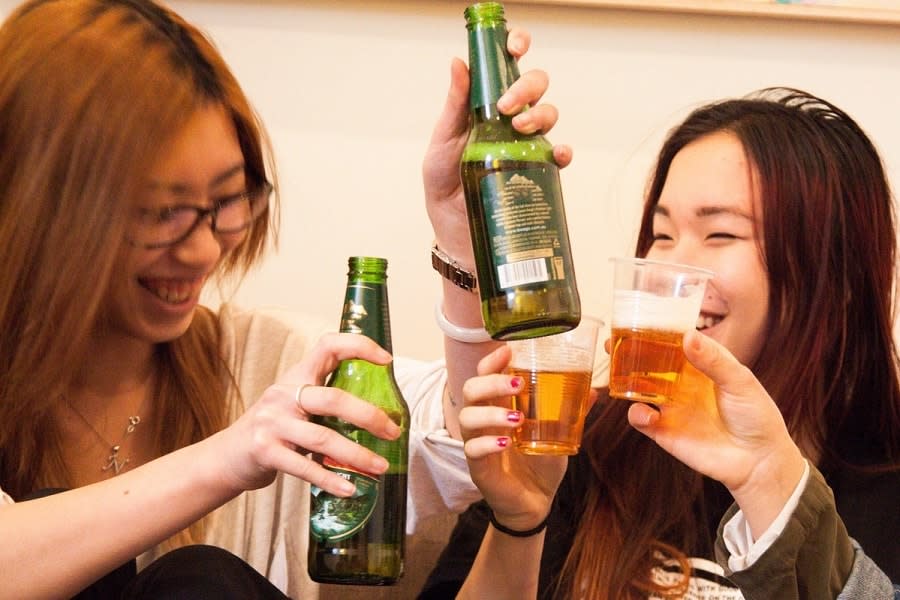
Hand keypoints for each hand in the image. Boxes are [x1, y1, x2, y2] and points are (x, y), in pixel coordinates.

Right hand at [209, 333, 401, 497]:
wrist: (226, 456)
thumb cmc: (273, 429)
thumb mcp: (294, 404)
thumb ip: (325, 402)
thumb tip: (379, 415)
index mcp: (296, 376)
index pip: (327, 346)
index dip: (359, 346)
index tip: (387, 360)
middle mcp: (283, 394)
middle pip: (333, 398)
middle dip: (368, 416)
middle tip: (393, 432)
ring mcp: (272, 422)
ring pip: (323, 437)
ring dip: (357, 455)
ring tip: (380, 467)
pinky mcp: (264, 451)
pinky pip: (305, 467)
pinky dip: (331, 479)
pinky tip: (350, 488)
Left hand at [422, 28, 572, 262]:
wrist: (456, 236)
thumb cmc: (445, 188)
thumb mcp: (441, 144)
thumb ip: (453, 107)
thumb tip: (458, 63)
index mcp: (486, 106)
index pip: (506, 67)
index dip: (516, 47)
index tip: (514, 46)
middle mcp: (511, 121)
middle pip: (536, 86)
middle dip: (528, 87)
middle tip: (508, 106)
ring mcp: (527, 146)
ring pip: (550, 114)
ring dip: (541, 114)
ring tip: (522, 129)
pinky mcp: (538, 174)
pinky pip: (560, 156)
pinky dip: (563, 150)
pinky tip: (556, 154)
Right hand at [458, 345, 566, 530]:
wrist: (536, 503)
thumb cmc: (540, 463)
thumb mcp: (557, 433)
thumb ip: (570, 411)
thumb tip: (594, 389)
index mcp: (499, 406)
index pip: (484, 374)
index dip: (491, 361)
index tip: (507, 350)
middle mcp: (483, 421)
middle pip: (470, 390)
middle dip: (491, 382)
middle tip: (517, 385)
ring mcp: (477, 443)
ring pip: (467, 418)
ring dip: (491, 414)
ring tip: (517, 419)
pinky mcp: (478, 468)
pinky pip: (472, 450)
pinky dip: (487, 443)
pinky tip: (505, 443)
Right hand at [628, 330, 804, 534]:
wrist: (759, 462)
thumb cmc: (757, 416)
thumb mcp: (740, 382)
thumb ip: (714, 360)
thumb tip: (687, 335)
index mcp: (701, 365)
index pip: (672, 342)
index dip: (654, 331)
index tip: (637, 318)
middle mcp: (682, 383)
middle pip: (649, 363)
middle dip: (628, 353)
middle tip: (610, 343)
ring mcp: (671, 406)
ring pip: (638, 388)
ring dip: (624, 380)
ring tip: (615, 373)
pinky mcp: (665, 431)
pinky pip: (641, 418)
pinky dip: (636, 413)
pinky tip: (645, 413)